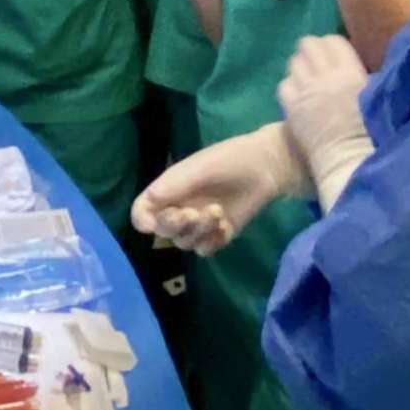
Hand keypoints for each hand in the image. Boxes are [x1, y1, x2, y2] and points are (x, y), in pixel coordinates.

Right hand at [130, 124, 306, 255]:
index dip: (143, 220)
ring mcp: (198, 223)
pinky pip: (204, 249)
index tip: (153, 224)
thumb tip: (147, 204)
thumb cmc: (229, 160)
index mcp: (168, 190)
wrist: (267, 168)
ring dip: (199, 231)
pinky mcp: (217, 235)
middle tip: (196, 213)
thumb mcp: (198, 169)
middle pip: (163, 231)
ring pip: (184, 242)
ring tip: (218, 213)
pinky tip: (225, 227)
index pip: (142, 212)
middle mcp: (178, 208)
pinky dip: (212, 242)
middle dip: (177, 225)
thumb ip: (172, 185)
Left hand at [278, 36, 374, 210]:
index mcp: (350, 72)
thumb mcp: (377, 99)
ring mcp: (305, 91)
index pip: (333, 42)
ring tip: (309, 79)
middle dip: (313, 51)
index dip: (333, 45)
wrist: (349, 161)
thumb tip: (361, 68)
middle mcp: (325, 76)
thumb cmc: (373, 134)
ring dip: (301, 67)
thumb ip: (367, 79)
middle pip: (308, 45)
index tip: (336, 54)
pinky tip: (298, 95)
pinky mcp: (291, 107)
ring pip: (293, 63)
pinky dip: (290, 86)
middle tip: (320, 64)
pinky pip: (283, 85)